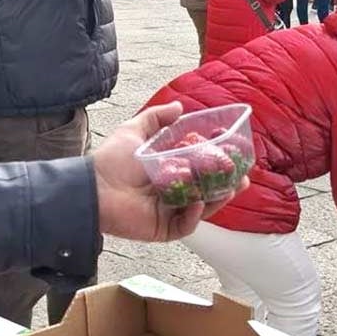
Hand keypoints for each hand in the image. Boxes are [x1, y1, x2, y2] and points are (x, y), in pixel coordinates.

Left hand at [93, 102, 245, 241]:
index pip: (202, 166)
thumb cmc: (111, 161)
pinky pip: (185, 225)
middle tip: (243, 176)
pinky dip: (194, 215)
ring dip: (219, 200)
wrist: (93, 188)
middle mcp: (173, 191)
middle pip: (208, 189)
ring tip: (231, 188)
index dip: (218, 159)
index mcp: (170, 169)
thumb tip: (179, 106)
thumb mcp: (134, 131)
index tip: (232, 149)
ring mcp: (170, 211)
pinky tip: (197, 202)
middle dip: (228, 183)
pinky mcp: (163, 228)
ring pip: (202, 208)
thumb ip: (156, 118)